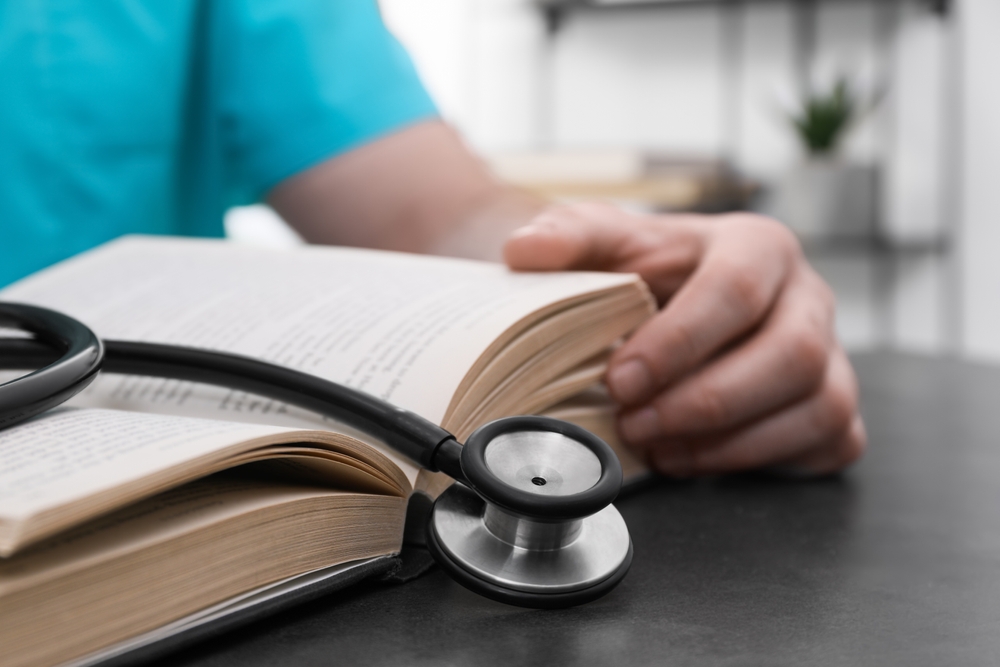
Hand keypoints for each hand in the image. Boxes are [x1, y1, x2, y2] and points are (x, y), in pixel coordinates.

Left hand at [504, 203, 865, 476]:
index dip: (680, 343)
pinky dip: (765, 460)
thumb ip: (568, 236)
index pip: (735, 291)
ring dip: (733, 442)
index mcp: (755, 246)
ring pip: (819, 404)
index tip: (621, 379)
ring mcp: (830, 351)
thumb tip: (523, 251)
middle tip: (638, 424)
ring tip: (661, 450)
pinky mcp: (833, 400)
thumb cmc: (644, 270)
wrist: (669, 293)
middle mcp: (806, 296)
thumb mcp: (605, 242)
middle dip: (708, 401)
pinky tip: (698, 459)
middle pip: (791, 354)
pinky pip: (831, 439)